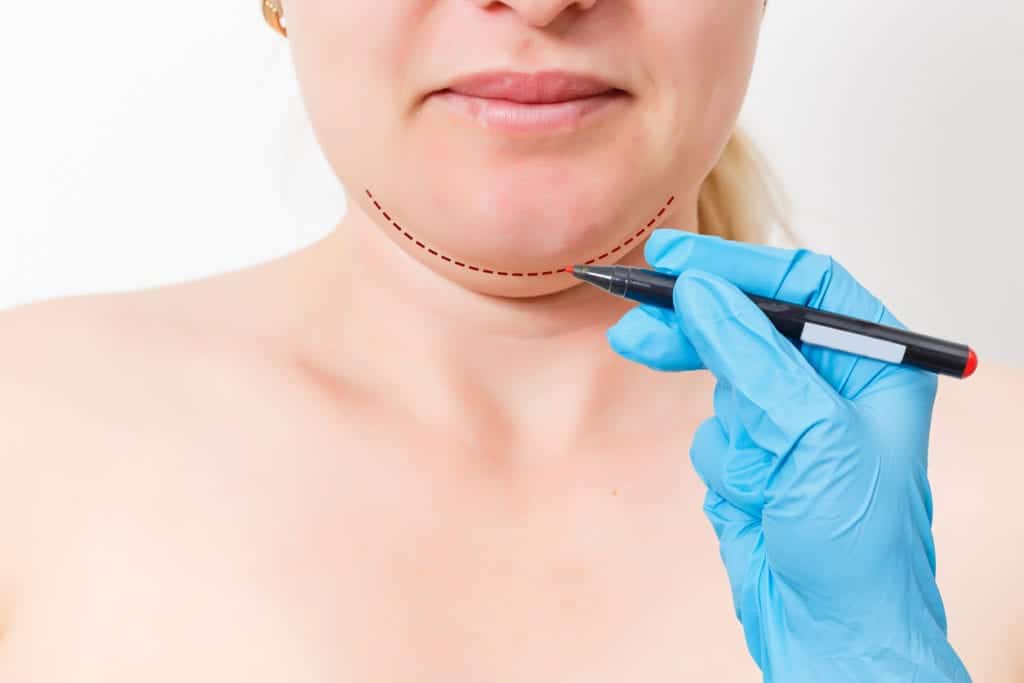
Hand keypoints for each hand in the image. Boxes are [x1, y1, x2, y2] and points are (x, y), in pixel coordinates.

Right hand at [606, 230, 970, 681]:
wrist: (831, 632)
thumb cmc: (859, 547)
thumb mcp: (813, 436)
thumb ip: (751, 356)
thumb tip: (701, 293)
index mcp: (875, 364)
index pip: (802, 286)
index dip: (735, 267)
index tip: (672, 258)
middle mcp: (833, 384)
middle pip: (749, 325)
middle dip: (699, 332)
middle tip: (637, 322)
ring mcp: (790, 421)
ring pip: (722, 382)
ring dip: (728, 427)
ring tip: (755, 474)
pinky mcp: (754, 457)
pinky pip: (712, 433)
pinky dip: (721, 462)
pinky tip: (753, 499)